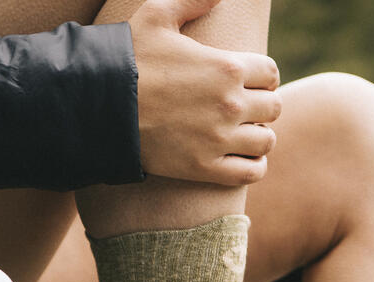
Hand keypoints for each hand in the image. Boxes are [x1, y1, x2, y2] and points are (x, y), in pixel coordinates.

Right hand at [129, 0, 281, 184]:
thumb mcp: (157, 16)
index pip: (270, 73)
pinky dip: (255, 166)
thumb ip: (193, 0)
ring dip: (260, 136)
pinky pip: (252, 172)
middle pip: (273, 107)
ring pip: (266, 141)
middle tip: (246, 108)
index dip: (263, 76)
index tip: (251, 81)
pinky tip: (246, 158)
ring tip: (244, 133)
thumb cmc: (127, 59)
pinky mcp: (207, 168)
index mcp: (226, 67)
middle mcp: (230, 105)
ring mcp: (220, 139)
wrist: (99, 107)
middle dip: (262, 105)